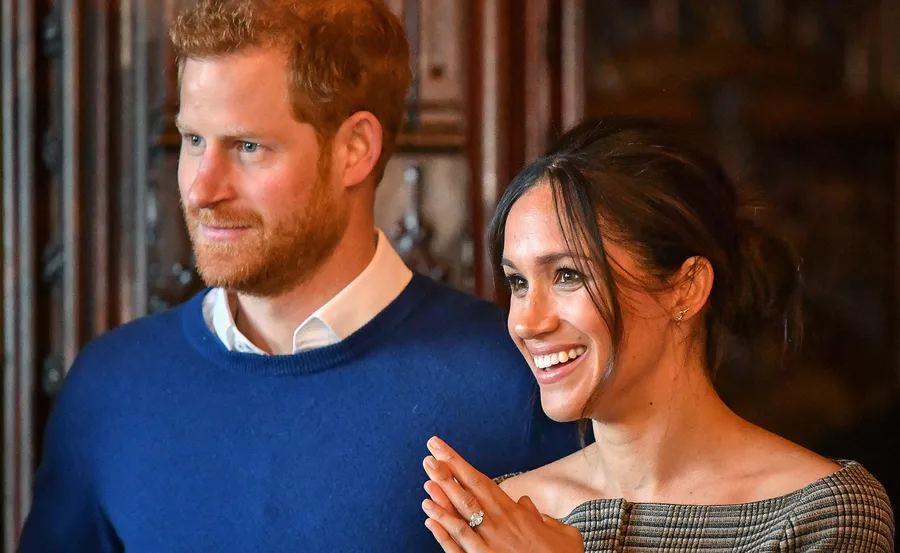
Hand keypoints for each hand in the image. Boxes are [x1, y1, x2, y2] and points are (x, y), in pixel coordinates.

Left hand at [421, 436, 583, 552]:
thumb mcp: (562, 534)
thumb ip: (541, 516)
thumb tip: (526, 502)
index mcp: (515, 513)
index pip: (481, 481)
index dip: (459, 464)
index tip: (442, 449)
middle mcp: (499, 525)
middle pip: (467, 494)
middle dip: (446, 474)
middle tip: (428, 457)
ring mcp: (488, 546)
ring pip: (460, 517)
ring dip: (441, 499)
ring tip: (426, 481)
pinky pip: (458, 547)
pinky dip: (443, 533)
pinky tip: (429, 519)